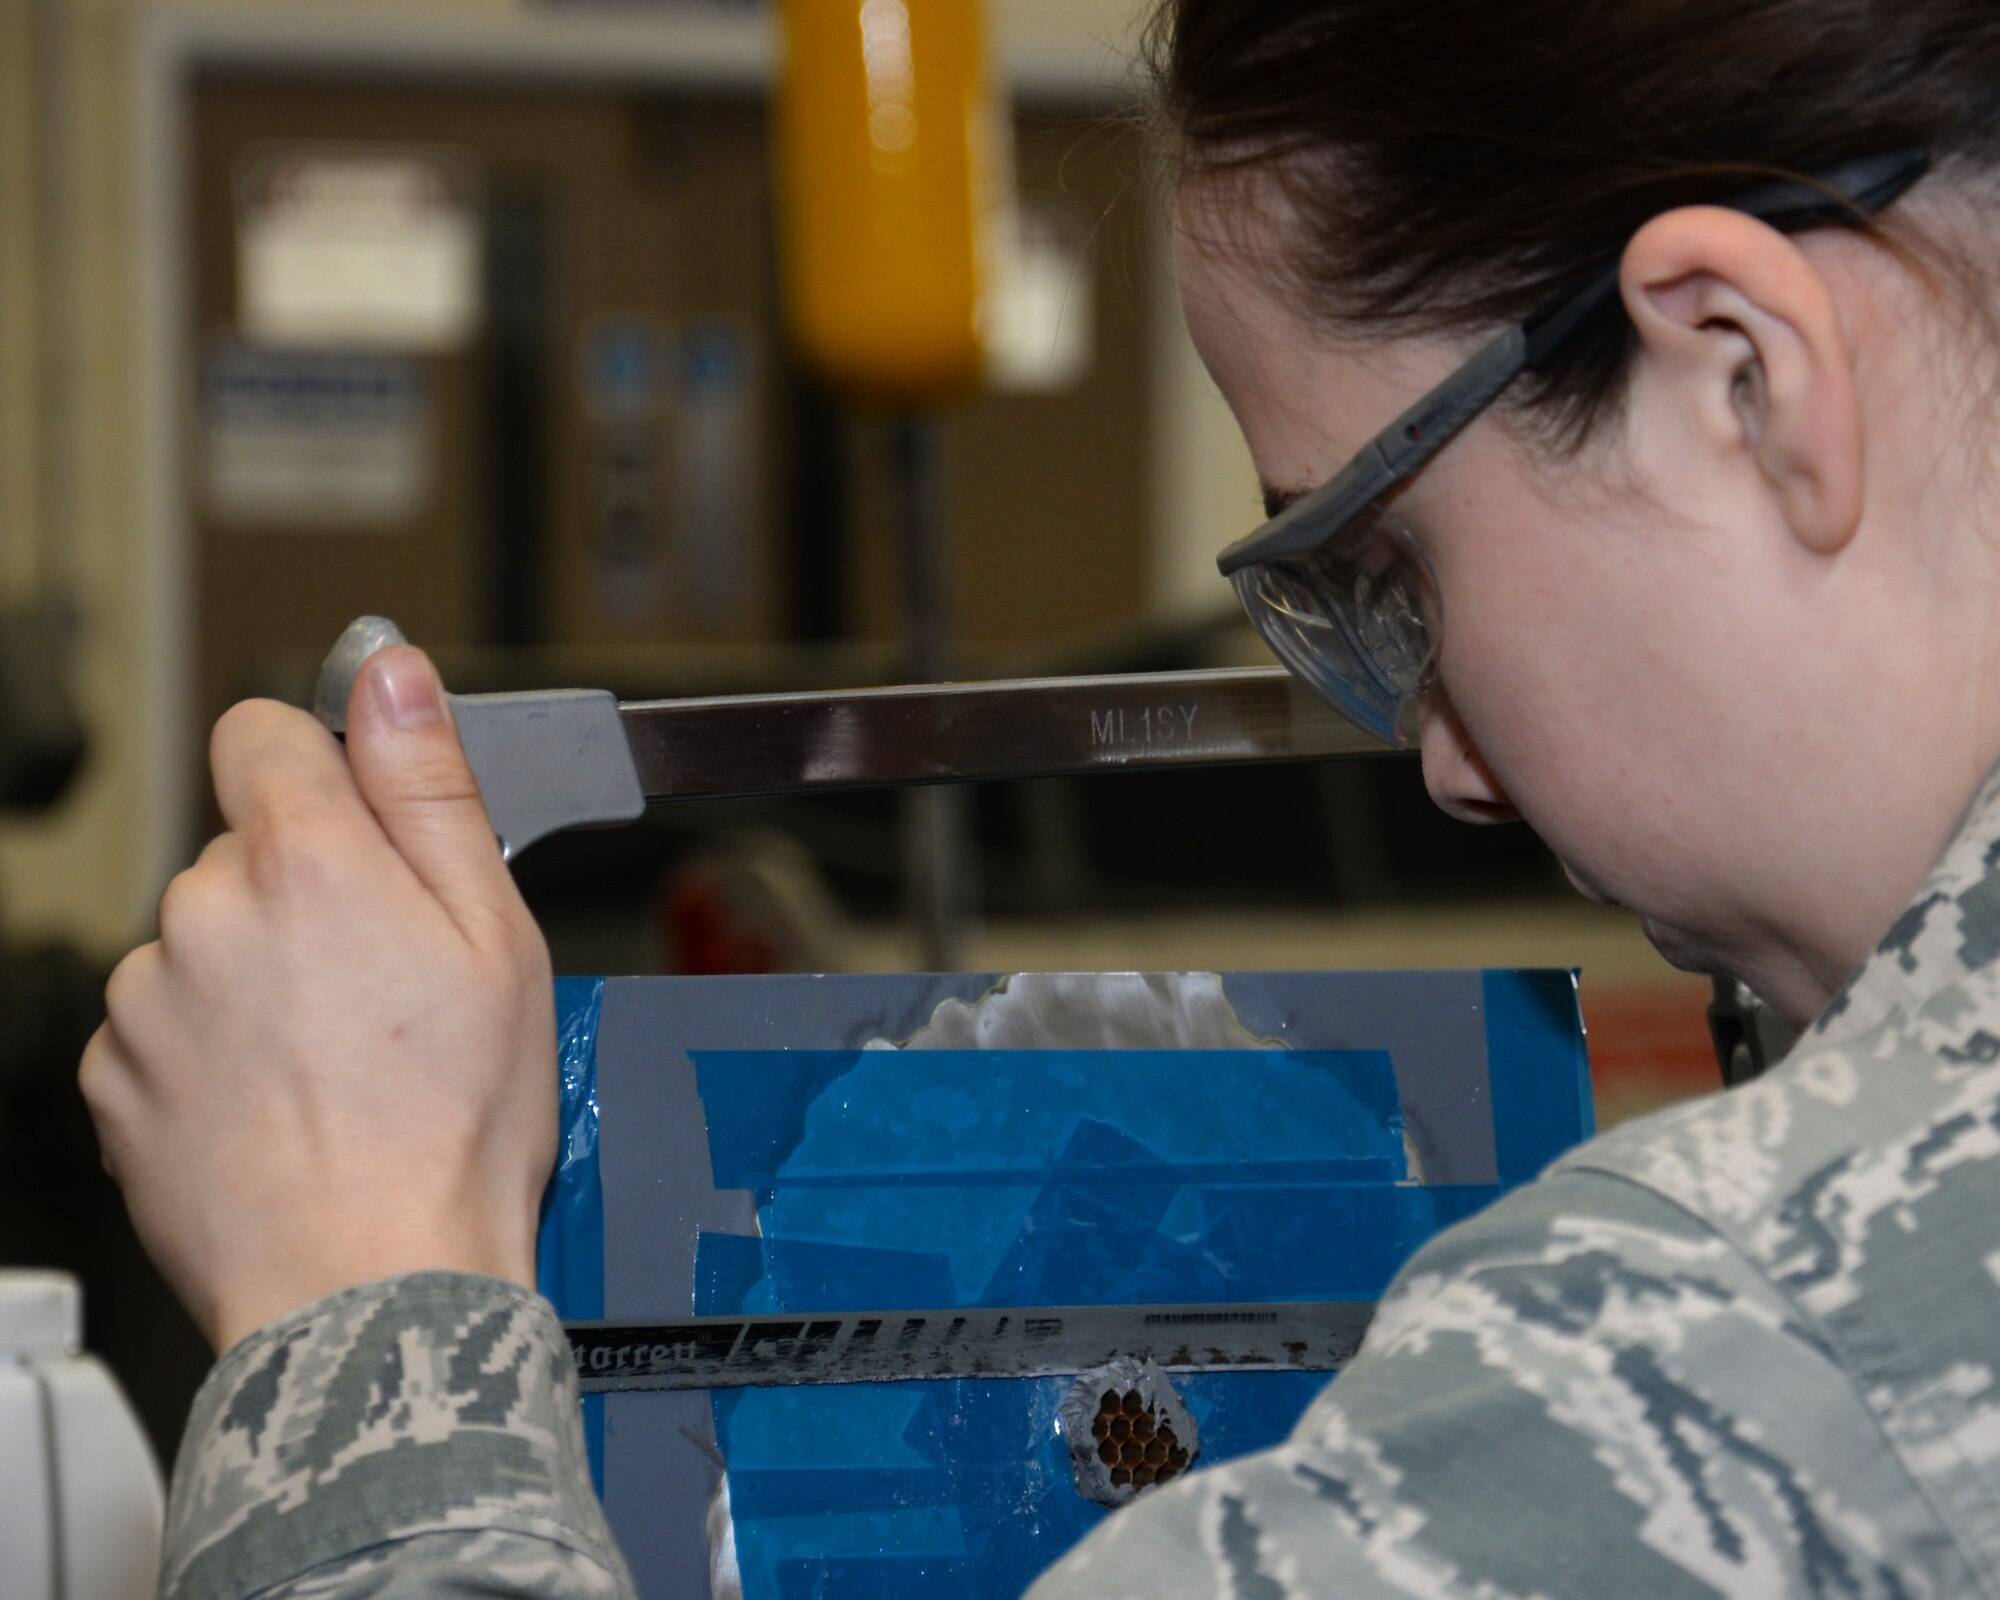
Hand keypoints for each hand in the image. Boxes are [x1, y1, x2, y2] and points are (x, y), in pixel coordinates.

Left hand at [80, 647, 556, 1353]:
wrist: (368, 1288)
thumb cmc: (450, 1128)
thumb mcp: (496, 934)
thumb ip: (429, 786)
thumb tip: (392, 677)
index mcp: (301, 859)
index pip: (264, 732)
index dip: (320, 768)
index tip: (362, 824)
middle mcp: (200, 913)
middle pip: (245, 850)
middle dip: (309, 892)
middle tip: (387, 985)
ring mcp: (146, 1000)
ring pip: (205, 941)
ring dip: (259, 974)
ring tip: (340, 1062)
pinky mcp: (116, 1081)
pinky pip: (166, 1025)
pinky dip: (216, 1049)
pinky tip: (287, 1104)